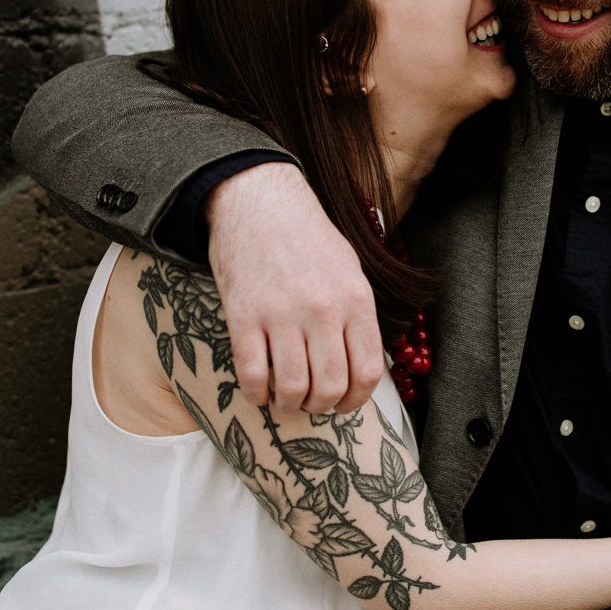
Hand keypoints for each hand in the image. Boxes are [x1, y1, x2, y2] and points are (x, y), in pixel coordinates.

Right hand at [206, 161, 385, 413]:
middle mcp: (322, 309)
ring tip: (286, 400)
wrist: (259, 202)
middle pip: (330, 386)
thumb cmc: (307, 237)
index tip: (343, 405)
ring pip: (293, 388)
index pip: (367, 372)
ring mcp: (281, 313)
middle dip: (321, 407)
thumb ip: (358, 315)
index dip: (356, 401)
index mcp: (355, 299)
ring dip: (290, 405)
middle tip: (311, 404)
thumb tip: (362, 365)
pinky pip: (252, 374)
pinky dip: (256, 394)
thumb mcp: (350, 269)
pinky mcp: (243, 315)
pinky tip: (259, 391)